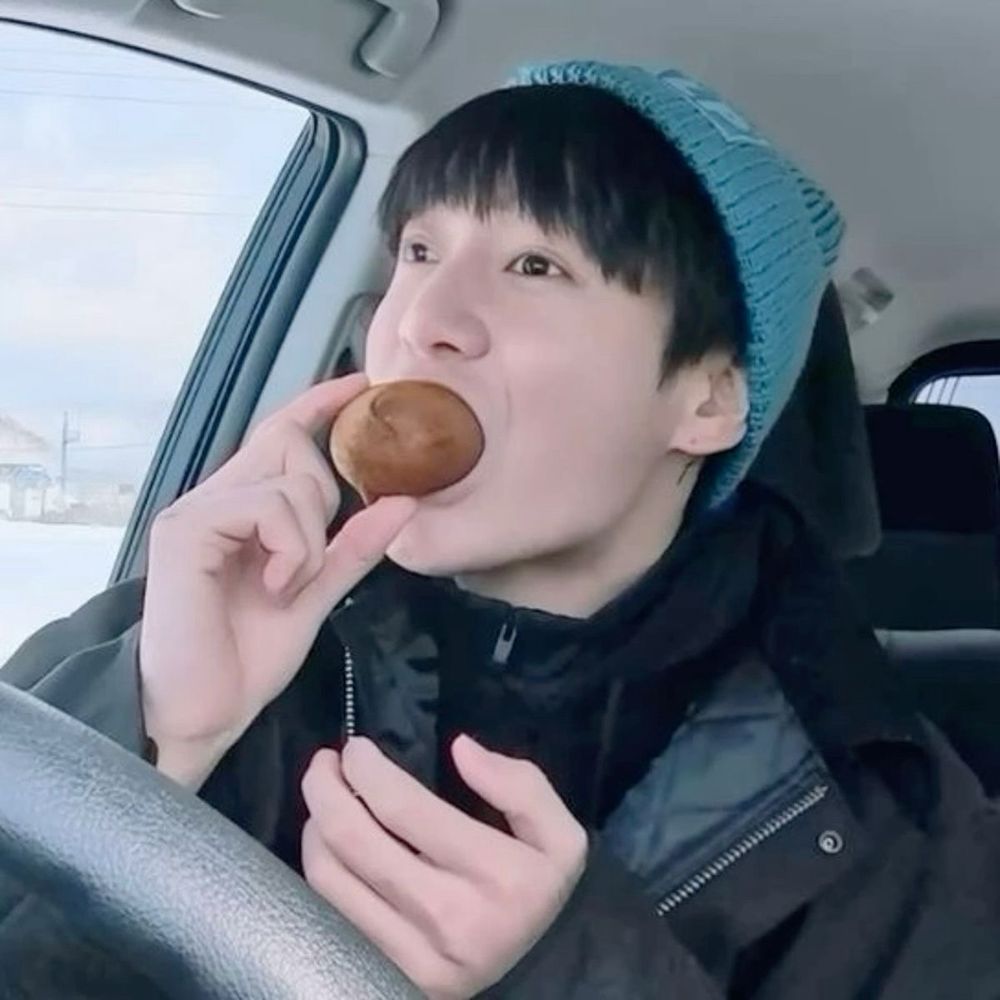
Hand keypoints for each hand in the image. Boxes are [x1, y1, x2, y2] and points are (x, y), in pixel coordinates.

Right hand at [139, 373, 416, 777]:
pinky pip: (267, 507)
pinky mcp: (186, 530)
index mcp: (242, 509)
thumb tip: (404, 501)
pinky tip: (275, 587)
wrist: (203, 712)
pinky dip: (290, 549)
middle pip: (291, 445)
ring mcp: (196, 511)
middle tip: (310, 560)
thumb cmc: (248, 657)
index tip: (361, 383)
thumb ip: (354, 547)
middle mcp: (215, 499)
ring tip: (288, 586)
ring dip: (311, 539)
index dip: (320, 405)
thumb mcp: (316, 592)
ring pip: (289, 481)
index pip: (281, 436)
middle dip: (325, 493)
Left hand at [301, 735, 587, 999]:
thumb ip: (520, 785)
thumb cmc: (533, 887)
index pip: (405, 807)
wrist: (533, 968)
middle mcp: (449, 918)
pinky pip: (327, 912)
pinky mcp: (385, 973)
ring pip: (330, 875)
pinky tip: (328, 843)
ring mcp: (411, 955)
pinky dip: (318, 866)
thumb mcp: (558, 835)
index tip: (357, 748)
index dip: (368, 769)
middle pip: (354, 839)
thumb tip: (461, 749)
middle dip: (325, 787)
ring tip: (325, 797)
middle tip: (325, 762)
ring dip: (315, 824)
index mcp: (497, 875)